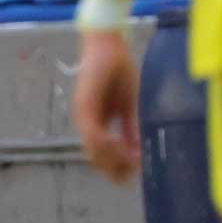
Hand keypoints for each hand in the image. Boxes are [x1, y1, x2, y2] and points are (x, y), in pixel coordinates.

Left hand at [71, 30, 141, 182]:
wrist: (109, 46)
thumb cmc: (119, 72)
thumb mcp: (130, 105)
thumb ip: (131, 128)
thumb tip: (138, 152)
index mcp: (97, 122)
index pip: (102, 154)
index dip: (117, 167)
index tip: (133, 175)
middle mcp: (86, 121)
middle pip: (95, 157)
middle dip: (114, 169)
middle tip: (130, 177)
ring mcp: (83, 114)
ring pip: (93, 149)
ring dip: (112, 159)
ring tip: (130, 163)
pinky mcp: (84, 105)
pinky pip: (93, 132)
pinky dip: (107, 144)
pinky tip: (121, 147)